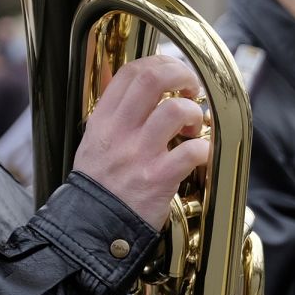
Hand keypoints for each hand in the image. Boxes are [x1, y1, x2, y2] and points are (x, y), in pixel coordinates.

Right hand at [72, 55, 210, 228]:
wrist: (90, 230)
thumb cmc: (99, 186)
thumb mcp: (94, 143)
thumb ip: (116, 116)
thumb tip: (142, 88)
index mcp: (103, 121)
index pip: (131, 72)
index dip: (160, 63)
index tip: (174, 75)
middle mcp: (120, 132)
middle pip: (153, 78)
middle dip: (181, 75)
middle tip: (191, 90)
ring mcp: (139, 155)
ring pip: (175, 110)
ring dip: (194, 114)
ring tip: (193, 127)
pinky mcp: (158, 179)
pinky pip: (192, 151)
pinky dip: (205, 149)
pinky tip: (201, 155)